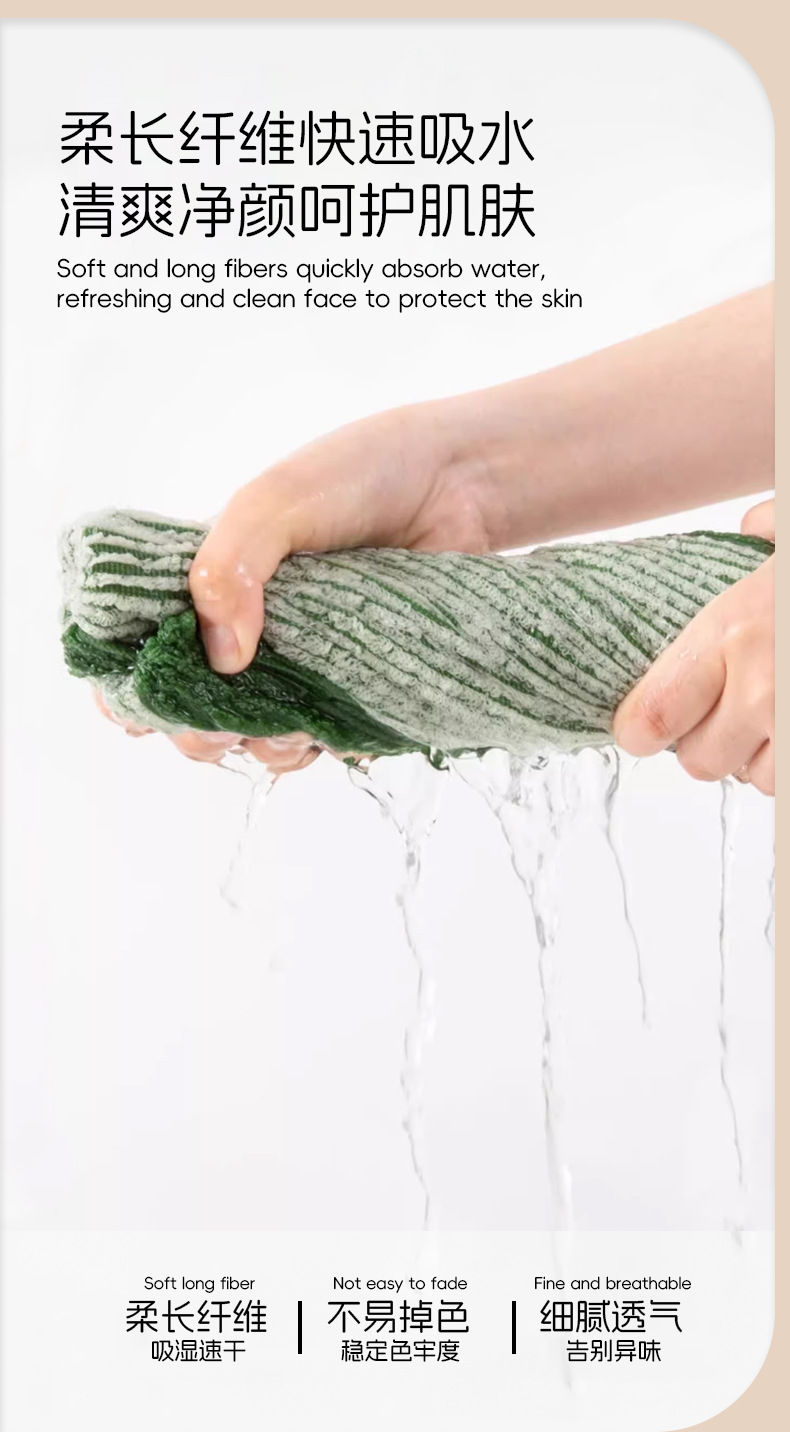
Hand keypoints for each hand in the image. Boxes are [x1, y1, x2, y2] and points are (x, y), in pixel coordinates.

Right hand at [164, 400, 491, 766]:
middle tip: (223, 727)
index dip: (138, 688)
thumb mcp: (274, 501)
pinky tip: (341, 731)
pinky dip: (331, 747)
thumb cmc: (358, 474)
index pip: (151, 648)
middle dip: (200, 732)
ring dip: (266, 748)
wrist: (459, 481)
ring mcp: (309, 662)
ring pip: (264, 735)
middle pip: (200, 709)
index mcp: (214, 586)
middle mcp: (254, 631)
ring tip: (293, 730)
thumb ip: (231, 565)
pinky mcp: (361, 683)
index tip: (143, 710)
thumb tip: (222, 658)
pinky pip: (335, 738)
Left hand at [613, 499, 774, 794]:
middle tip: (722, 709)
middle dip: (707, 741)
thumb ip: (764, 539)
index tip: (641, 722)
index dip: (640, 729)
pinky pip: (785, 784)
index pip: (647, 718)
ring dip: (755, 755)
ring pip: (750, 777)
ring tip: (770, 716)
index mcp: (730, 631)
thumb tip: (752, 528)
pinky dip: (786, 764)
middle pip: (697, 761)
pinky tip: (789, 728)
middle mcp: (758, 688)